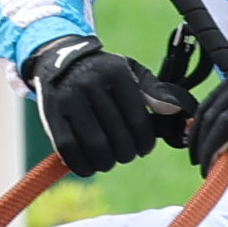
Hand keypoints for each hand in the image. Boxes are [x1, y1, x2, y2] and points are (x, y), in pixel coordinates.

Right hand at [28, 36, 190, 176]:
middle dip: (127, 154)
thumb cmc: (105, 73)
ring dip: (107, 163)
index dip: (145, 142)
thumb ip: (155, 92)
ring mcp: (68, 100)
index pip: (138, 120)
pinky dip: (83, 166)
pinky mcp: (51, 116)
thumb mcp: (132, 72)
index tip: (144, 147)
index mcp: (116, 73)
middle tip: (126, 154)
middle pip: (118, 137)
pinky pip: (69, 150)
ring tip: (110, 160)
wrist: (59, 59)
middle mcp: (90, 83)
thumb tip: (176, 111)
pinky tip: (91, 167)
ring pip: (95, 147)